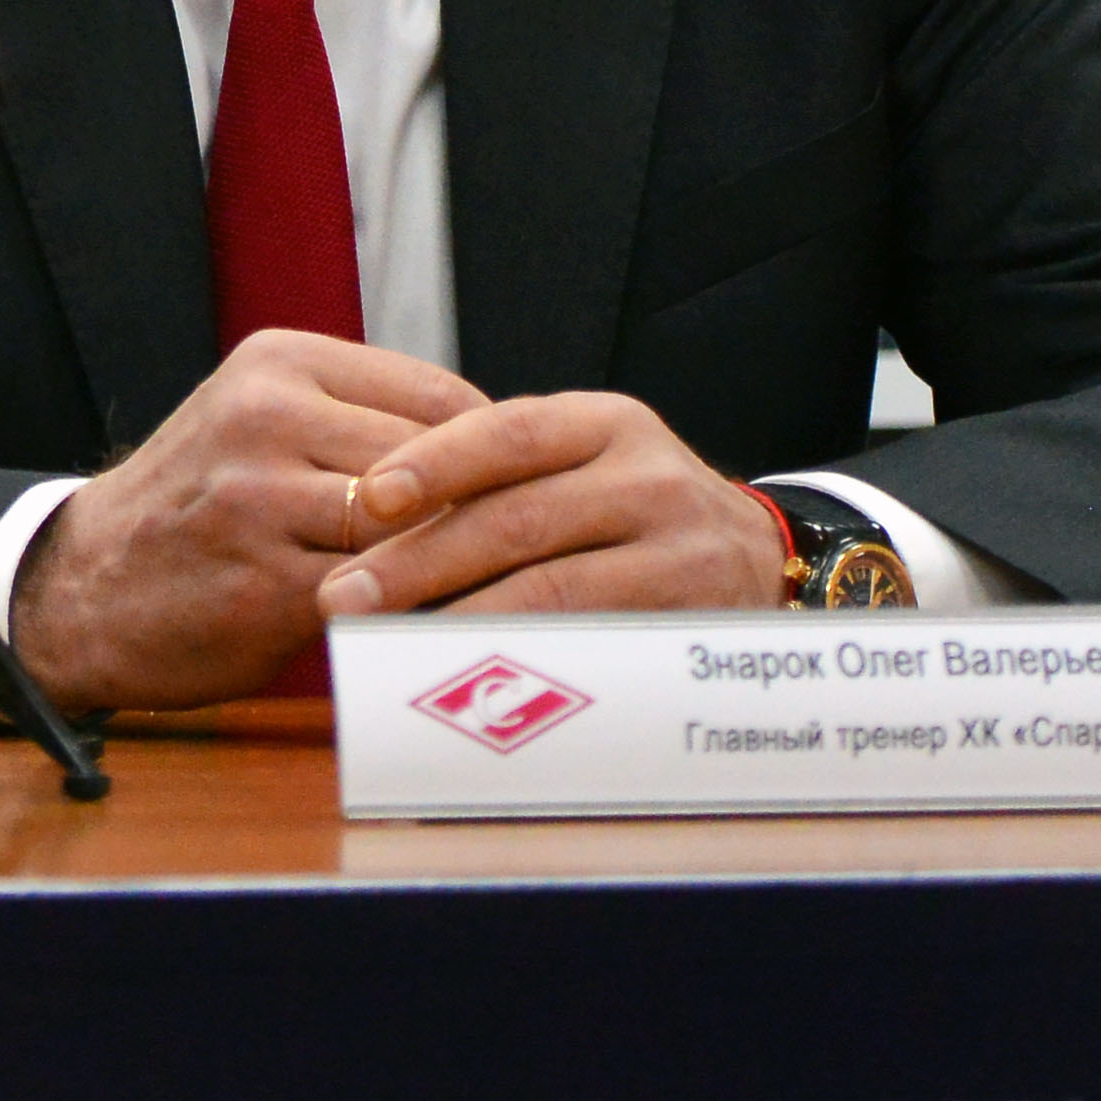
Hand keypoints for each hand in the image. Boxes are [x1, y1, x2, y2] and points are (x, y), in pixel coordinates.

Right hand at [7, 327, 491, 712]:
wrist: (85, 588)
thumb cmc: (199, 509)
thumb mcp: (260, 422)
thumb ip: (360, 420)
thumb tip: (503, 455)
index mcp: (276, 362)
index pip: (444, 399)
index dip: (491, 459)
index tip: (508, 498)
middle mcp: (264, 416)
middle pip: (438, 462)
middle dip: (479, 514)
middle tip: (516, 554)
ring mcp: (259, 498)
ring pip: (415, 528)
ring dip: (453, 566)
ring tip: (487, 592)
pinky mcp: (264, 581)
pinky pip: (380, 595)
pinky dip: (414, 613)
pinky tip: (427, 626)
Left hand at [320, 387, 781, 627]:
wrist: (759, 564)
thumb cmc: (627, 518)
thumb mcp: (580, 468)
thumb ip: (496, 479)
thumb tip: (363, 516)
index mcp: (605, 425)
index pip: (508, 432)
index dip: (433, 463)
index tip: (368, 497)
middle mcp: (649, 478)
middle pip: (516, 519)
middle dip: (417, 561)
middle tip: (341, 596)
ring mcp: (681, 551)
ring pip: (549, 589)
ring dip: (453, 621)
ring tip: (382, 644)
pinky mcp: (693, 621)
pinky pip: (589, 646)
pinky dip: (517, 661)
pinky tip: (459, 675)